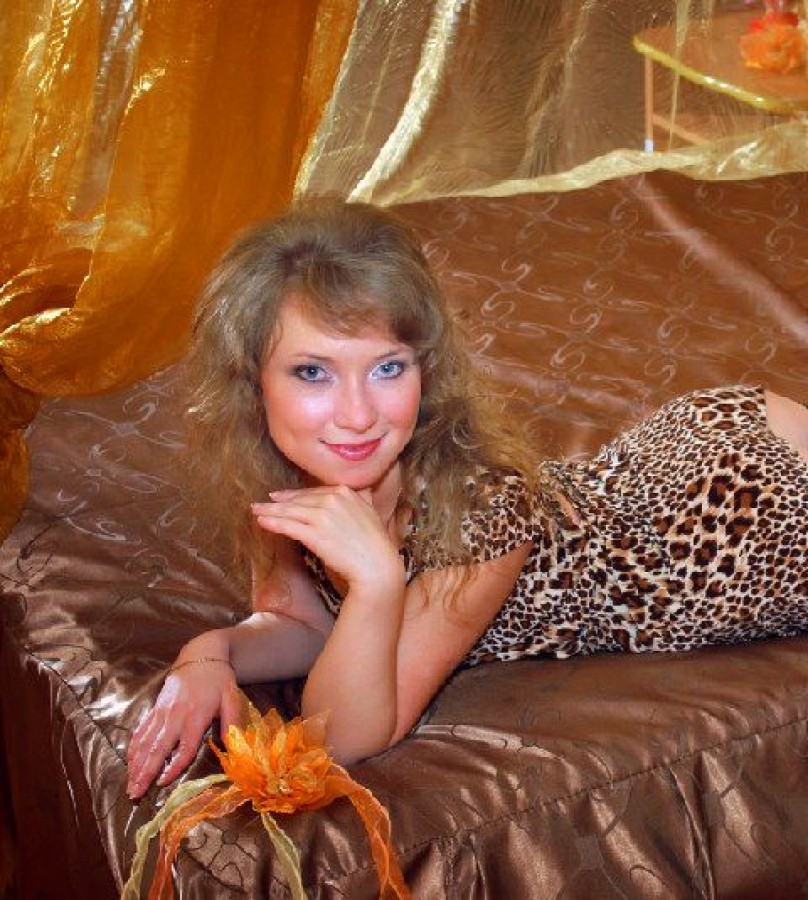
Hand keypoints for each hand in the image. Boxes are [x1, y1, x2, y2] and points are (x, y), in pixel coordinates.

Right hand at [126, 658, 240, 798]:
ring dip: (136, 764)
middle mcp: (175, 715)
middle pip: (158, 748)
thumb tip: (232, 748)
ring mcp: (162, 712)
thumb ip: (232, 722)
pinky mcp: (155, 708)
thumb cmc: (219, 679)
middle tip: (135, 794)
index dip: (174, 766)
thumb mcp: (232, 697)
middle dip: (145, 772)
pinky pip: (142, 730)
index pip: (184, 746)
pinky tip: (129, 762)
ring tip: (130, 785)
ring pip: (145, 742)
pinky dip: (134, 747)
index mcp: (196, 715)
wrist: (200, 654)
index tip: (163, 783)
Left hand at [251, 486, 403, 594]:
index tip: (283, 496)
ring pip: (290, 510)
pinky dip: (273, 522)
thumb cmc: (376, 543)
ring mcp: (322, 515)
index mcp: (346, 491)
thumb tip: (361, 490)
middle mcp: (333, 499)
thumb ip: (362, 498)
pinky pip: (288, 525)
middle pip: (300, 499)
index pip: (315, 491)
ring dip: (269, 510)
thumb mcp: (371, 512)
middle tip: (264, 502)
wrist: (377, 565)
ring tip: (256, 510)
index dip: (297, 494)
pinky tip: (262, 522)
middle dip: (279, 501)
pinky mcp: (314, 533)